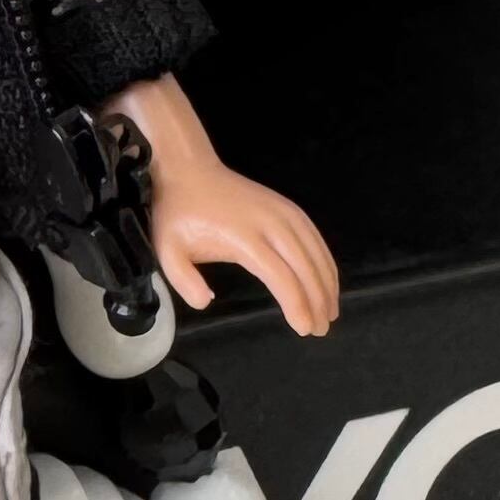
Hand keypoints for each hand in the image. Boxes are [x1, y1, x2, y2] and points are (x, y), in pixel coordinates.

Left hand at [104, 76, 340, 338]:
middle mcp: (271, 224)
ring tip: (330, 312)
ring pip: (316, 252)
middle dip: (317, 300)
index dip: (296, 304)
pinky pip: (315, 238)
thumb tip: (206, 303)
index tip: (305, 328)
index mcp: (243, 237)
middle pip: (305, 266)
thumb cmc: (178, 214)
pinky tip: (328, 281)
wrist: (190, 169)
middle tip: (322, 329)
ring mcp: (284, 212)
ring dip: (327, 283)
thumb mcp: (168, 250)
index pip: (280, 276)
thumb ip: (185, 281)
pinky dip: (325, 261)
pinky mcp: (289, 208)